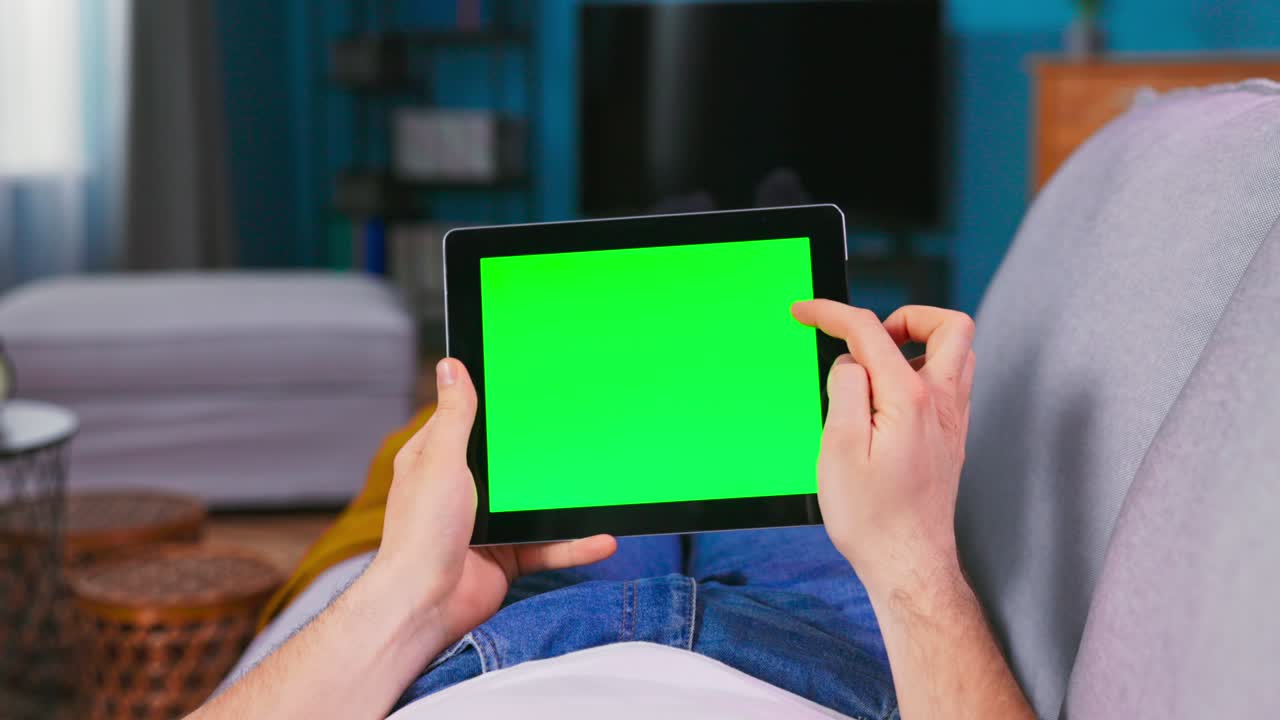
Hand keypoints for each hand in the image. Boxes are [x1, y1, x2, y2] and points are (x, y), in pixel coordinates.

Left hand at [371, 358, 616, 643]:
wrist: (425, 604)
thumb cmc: (421, 534)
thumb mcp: (441, 460)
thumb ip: (454, 416)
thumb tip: (451, 366)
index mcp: (437, 461)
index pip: (468, 421)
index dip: (495, 404)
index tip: (529, 386)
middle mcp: (462, 490)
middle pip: (510, 463)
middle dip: (541, 452)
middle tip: (580, 428)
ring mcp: (488, 524)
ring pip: (537, 506)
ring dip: (566, 502)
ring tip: (601, 484)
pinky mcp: (509, 556)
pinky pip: (549, 546)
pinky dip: (576, 545)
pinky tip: (603, 538)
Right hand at [792, 301, 975, 599]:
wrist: (908, 565)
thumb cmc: (871, 519)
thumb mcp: (838, 450)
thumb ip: (845, 390)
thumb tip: (850, 362)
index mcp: (910, 399)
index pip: (872, 332)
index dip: (832, 312)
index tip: (804, 312)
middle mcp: (942, 404)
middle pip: (948, 326)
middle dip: (904, 316)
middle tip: (867, 339)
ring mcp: (952, 422)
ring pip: (957, 354)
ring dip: (918, 344)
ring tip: (877, 369)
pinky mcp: (951, 440)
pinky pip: (950, 385)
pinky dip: (921, 374)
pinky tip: (888, 402)